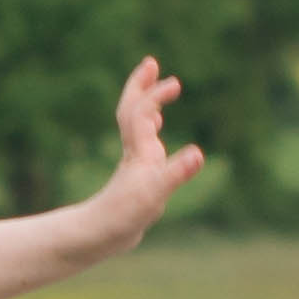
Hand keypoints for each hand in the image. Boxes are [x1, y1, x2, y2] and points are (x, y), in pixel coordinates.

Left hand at [72, 57, 204, 255]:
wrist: (99, 237)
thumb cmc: (123, 216)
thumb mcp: (154, 195)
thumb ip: (176, 173)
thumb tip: (198, 153)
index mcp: (139, 152)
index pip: (141, 112)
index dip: (155, 94)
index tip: (174, 83)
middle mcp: (135, 152)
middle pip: (132, 110)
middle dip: (141, 85)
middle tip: (151, 62)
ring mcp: (135, 163)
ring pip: (137, 125)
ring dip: (147, 104)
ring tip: (159, 91)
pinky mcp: (137, 176)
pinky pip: (143, 142)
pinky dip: (151, 129)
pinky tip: (156, 132)